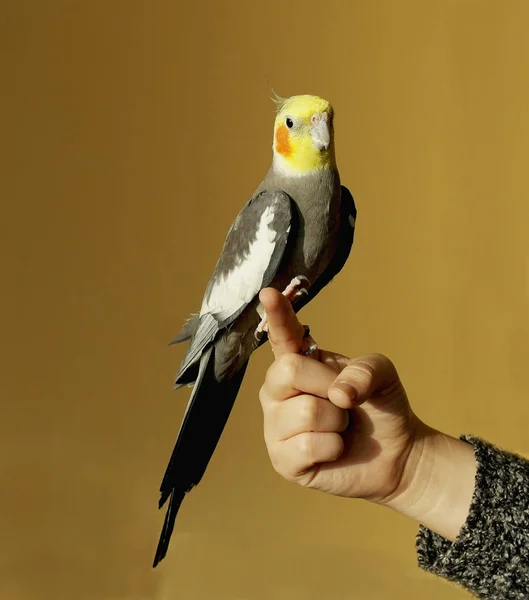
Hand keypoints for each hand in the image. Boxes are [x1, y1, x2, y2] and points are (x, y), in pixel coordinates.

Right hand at [258, 288, 418, 503]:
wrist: (395, 452)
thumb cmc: (380, 404)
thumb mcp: (382, 374)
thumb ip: (365, 370)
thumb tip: (338, 395)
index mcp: (298, 361)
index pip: (282, 335)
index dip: (276, 315)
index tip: (268, 293)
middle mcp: (278, 390)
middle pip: (288, 370)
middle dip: (328, 385)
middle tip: (344, 400)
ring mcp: (276, 425)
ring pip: (305, 411)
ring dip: (337, 421)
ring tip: (339, 426)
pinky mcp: (282, 459)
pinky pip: (308, 446)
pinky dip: (334, 447)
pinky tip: (334, 449)